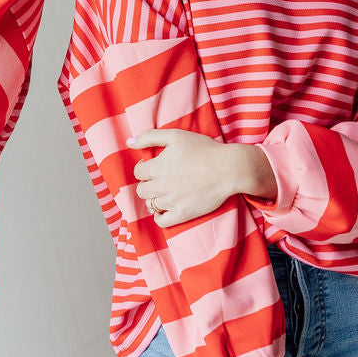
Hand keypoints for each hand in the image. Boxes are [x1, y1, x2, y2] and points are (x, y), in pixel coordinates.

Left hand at [129, 129, 276, 225]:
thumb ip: (150, 137)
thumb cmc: (203, 149)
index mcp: (157, 167)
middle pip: (141, 190)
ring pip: (150, 204)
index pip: (138, 172)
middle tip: (161, 178)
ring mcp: (171, 202)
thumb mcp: (175, 136)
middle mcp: (161, 186)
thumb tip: (129, 141)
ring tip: (167, 191)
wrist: (228, 168)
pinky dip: (160, 216)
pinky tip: (167, 208)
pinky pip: (161, 221)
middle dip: (148, 184)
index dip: (144, 168)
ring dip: (155, 198)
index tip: (154, 166)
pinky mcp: (182, 214)